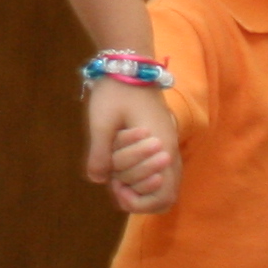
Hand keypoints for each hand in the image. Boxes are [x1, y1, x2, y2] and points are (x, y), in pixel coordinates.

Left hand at [88, 82, 179, 214]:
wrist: (130, 65)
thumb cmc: (116, 92)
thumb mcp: (102, 123)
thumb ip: (100, 154)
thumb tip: (97, 180)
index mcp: (161, 148)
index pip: (162, 197)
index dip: (137, 202)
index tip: (115, 186)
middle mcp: (170, 151)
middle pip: (163, 195)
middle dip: (135, 192)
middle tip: (113, 178)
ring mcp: (168, 147)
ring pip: (162, 183)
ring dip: (137, 182)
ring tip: (115, 170)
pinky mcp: (162, 141)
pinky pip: (158, 170)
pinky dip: (141, 174)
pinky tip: (121, 164)